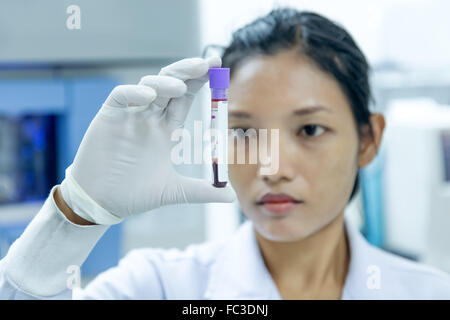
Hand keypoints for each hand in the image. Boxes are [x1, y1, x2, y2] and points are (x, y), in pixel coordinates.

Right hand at [59, 56, 235, 224]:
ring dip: (165, 82)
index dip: (201, 80)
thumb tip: (231, 196)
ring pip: (149, 86)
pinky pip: (121, 97)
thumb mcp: (174, 191)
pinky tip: (148, 97)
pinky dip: (133, 93)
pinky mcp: (109, 117)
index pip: (186, 97)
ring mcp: (130, 116)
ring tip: (180, 86)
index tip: (217, 66)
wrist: (102, 203)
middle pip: (171, 84)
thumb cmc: (134, 194)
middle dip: (189, 70)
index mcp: (166, 129)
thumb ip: (202, 191)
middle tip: (207, 62)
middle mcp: (150, 117)